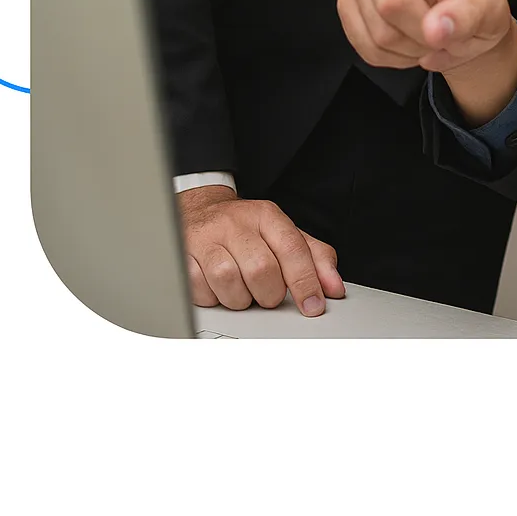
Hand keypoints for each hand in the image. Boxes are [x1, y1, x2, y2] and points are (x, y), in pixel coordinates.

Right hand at [179, 185, 345, 313]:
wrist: (200, 209)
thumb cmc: (246, 229)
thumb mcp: (284, 234)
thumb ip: (314, 257)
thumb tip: (334, 287)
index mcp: (266, 215)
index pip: (292, 249)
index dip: (306, 282)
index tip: (313, 306)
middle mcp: (235, 223)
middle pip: (261, 270)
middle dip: (269, 293)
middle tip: (267, 293)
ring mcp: (206, 238)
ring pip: (229, 282)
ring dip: (240, 298)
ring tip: (242, 288)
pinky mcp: (182, 255)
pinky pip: (202, 291)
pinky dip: (214, 298)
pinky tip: (218, 287)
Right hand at [301, 0, 516, 121]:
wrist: (463, 31)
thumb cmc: (477, 4)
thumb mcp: (492, 7)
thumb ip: (469, 16)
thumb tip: (435, 30)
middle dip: (424, 28)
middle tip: (447, 30)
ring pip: (378, 29)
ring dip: (413, 46)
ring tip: (431, 34)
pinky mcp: (349, 8)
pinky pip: (367, 47)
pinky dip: (397, 58)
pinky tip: (411, 44)